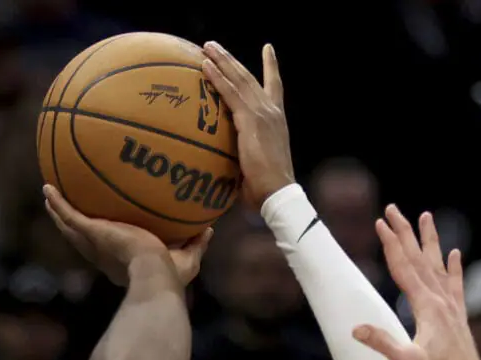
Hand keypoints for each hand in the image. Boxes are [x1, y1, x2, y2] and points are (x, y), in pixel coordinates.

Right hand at [42, 184, 209, 285]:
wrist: (155, 275)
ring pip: (70, 228)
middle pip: (83, 240)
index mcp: (123, 262)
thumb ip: (197, 244)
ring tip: (48, 197)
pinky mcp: (93, 233)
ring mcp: (96, 244)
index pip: (110, 251)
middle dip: (74, 227)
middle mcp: (104, 255)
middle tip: (66, 213)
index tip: (105, 232)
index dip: (105, 243)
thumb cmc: (171, 276)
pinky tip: (47, 188)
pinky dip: (57, 203)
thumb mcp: (188, 259)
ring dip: (57, 213)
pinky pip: (70, 215)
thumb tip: (209, 229)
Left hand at [201, 43, 293, 206]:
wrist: (277, 192)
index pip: (275, 87)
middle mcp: (271, 112)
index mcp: (276, 120)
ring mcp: (262, 113)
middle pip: (249, 77)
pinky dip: (217, 77)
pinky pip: (230, 93)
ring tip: (207, 47)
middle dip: (231, 60)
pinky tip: (204, 65)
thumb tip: (222, 160)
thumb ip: (243, 153)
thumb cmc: (266, 188)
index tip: (268, 48)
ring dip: (221, 61)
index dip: (271, 66)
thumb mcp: (255, 164)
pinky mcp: (250, 119)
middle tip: (215, 46)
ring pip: (239, 79)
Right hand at [355, 205, 480, 359]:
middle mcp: (442, 301)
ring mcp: (452, 307)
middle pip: (419, 259)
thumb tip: (357, 329)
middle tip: (394, 209)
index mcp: (427, 308)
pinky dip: (455, 268)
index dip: (391, 245)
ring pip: (438, 266)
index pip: (404, 269)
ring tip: (426, 217)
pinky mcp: (459, 317)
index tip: (380, 223)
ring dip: (430, 241)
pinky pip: (456, 285)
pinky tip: (455, 254)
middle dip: (405, 233)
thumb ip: (383, 344)